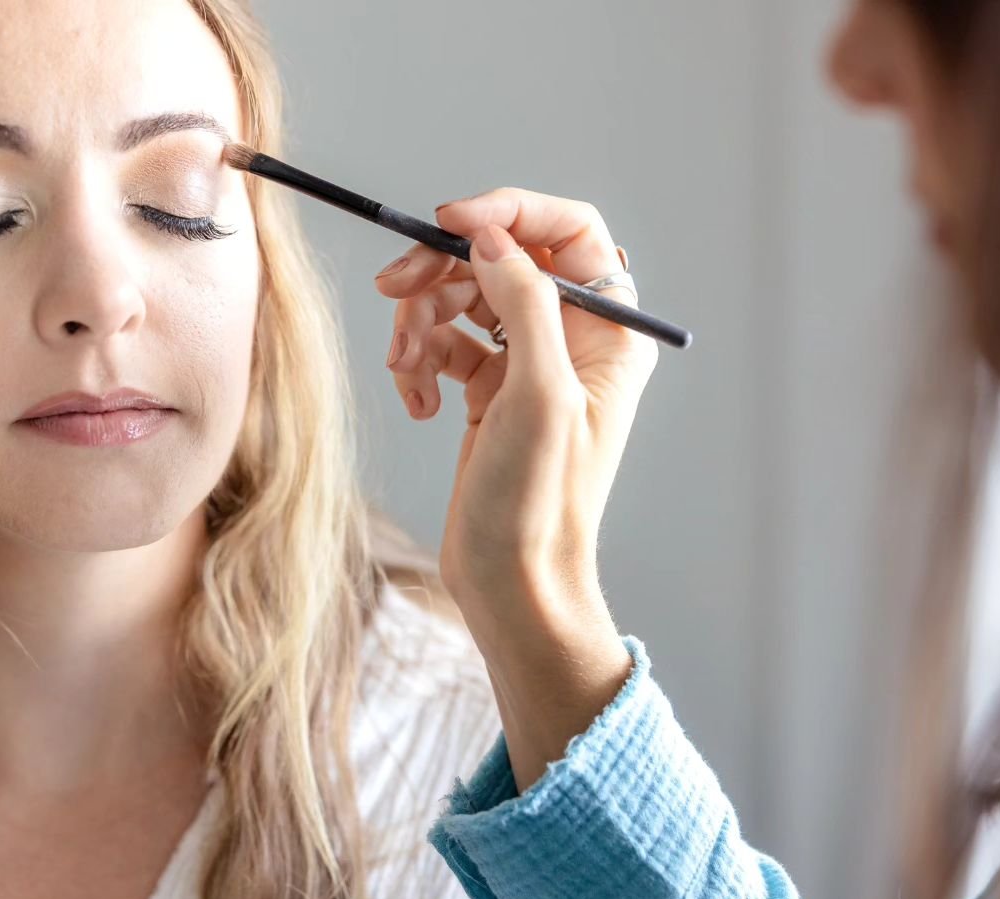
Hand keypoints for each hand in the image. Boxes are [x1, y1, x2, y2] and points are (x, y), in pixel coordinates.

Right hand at [374, 187, 657, 788]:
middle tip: (392, 289)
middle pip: (500, 259)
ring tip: (405, 372)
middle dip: (442, 271)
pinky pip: (444, 344)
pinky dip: (419, 363)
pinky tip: (417, 402)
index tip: (447, 222)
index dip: (509, 213)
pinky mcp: (487, 391)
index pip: (568, 232)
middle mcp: (572, 340)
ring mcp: (526, 364)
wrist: (512, 584)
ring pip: (462, 299)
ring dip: (420, 324)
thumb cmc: (537, 504)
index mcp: (608, 332)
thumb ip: (522, 304)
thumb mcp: (537, 396)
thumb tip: (491, 236)